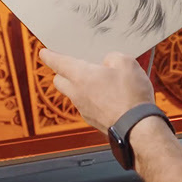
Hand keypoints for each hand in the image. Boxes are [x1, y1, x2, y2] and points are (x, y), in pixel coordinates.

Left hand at [38, 48, 155, 134]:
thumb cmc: (131, 96)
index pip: (58, 63)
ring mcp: (84, 110)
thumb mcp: (127, 64)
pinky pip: (87, 106)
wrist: (137, 128)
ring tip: (100, 81)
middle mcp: (77, 94)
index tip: (44, 53)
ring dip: (80, 87)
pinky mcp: (93, 121)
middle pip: (59, 81)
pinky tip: (109, 97)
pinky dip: (92, 100)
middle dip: (62, 73)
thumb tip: (109, 62)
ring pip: (73, 95)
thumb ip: (113, 58)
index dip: (50, 56)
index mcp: (81, 76)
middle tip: (72, 67)